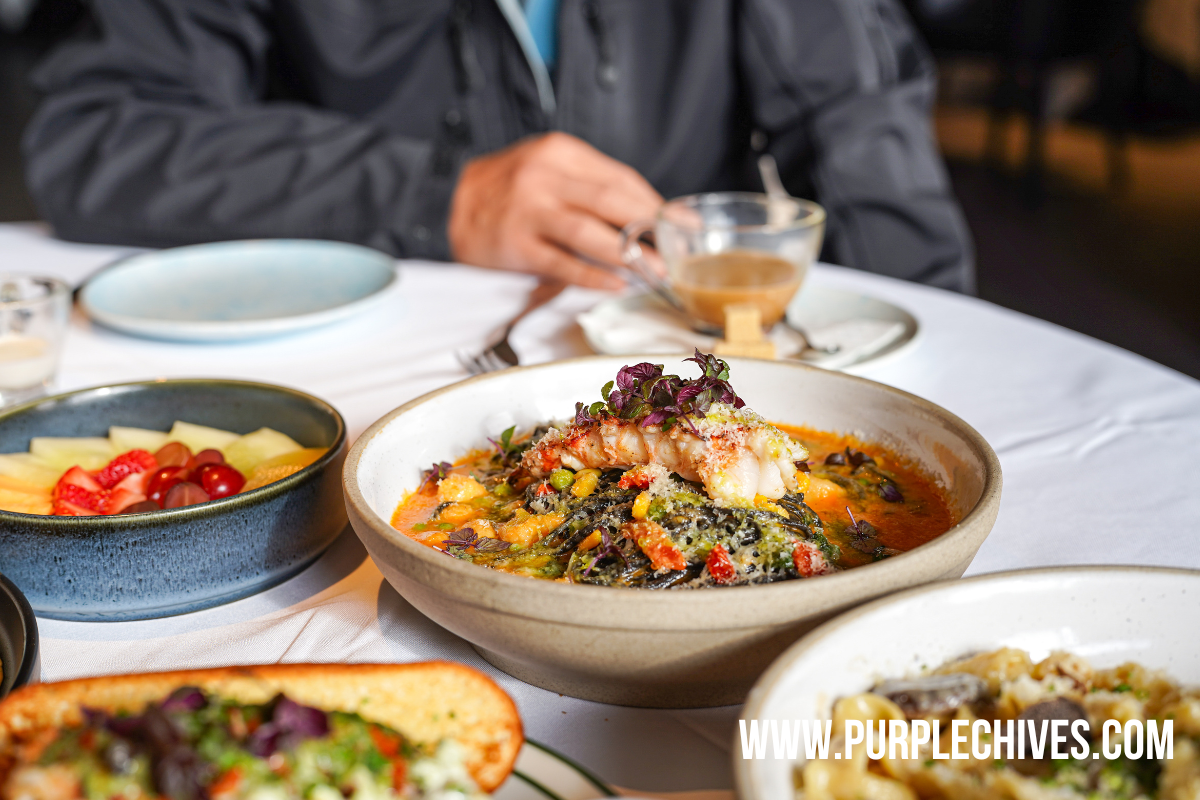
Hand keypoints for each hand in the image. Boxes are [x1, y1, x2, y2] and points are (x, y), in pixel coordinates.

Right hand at [447, 132, 662, 288]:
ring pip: (589, 232)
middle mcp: (544, 176)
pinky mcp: (514, 244)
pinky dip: (592, 275)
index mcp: (561, 152)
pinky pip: (561, 263)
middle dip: (651, 228)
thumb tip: (653, 217)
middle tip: (679, 250)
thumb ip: (594, 188)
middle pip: (611, 201)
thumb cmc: (514, 191)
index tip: (683, 225)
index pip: (620, 178)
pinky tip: (615, 283)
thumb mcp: (552, 171)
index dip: (656, 204)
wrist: (452, 203)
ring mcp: (528, 210)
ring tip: (656, 271)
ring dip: (628, 255)